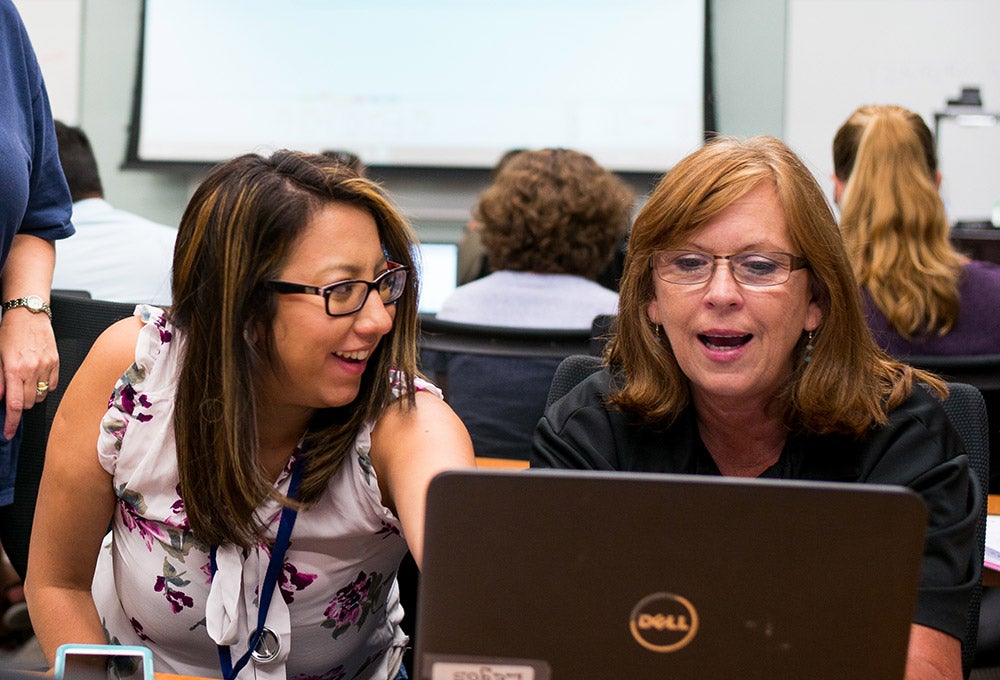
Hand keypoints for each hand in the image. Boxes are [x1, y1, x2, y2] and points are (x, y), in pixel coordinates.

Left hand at [0, 308, 57, 438]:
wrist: (29, 313)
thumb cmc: (11, 331)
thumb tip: (0, 398)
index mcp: (14, 369)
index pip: (15, 405)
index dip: (12, 423)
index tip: (9, 433)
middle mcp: (32, 370)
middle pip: (29, 403)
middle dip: (21, 404)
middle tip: (14, 394)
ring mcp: (47, 367)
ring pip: (41, 396)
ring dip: (32, 395)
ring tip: (25, 382)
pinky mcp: (56, 363)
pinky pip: (52, 385)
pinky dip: (44, 386)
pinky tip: (37, 376)